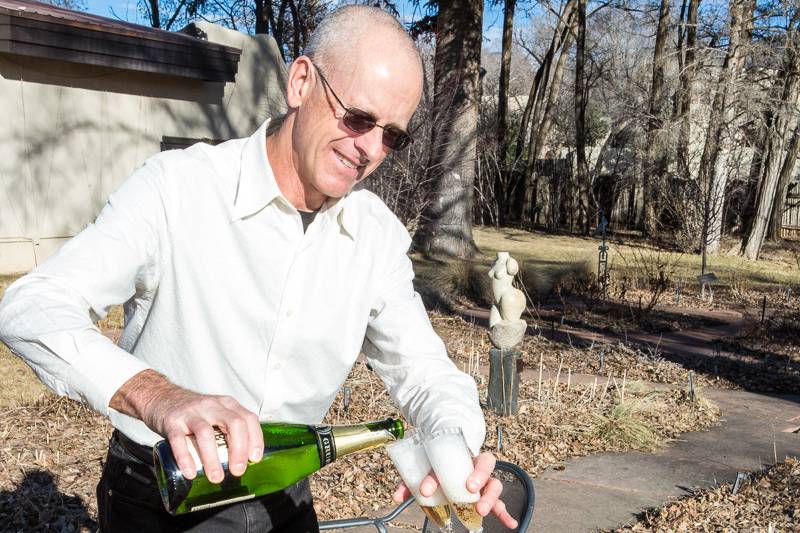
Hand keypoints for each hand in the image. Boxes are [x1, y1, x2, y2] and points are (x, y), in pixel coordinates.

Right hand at [110, 369, 263, 482]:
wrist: (160, 397)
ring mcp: (191, 413)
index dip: (255, 439)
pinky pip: (178, 440)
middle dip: (239, 449)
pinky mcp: (171, 422)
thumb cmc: (193, 412)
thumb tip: (244, 460)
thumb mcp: (215, 413)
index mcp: (226, 404)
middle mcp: (211, 405)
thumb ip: (228, 430)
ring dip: (213, 458)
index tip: (254, 459)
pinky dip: (185, 457)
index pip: (248, 418)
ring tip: (216, 477)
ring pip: (206, 433)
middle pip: (233, 424)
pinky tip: (190, 472)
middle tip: (237, 471)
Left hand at [392, 452, 517, 528]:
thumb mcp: (423, 470)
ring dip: (491, 496)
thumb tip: (396, 497)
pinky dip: (506, 512)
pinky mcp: (487, 495)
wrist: (448, 459)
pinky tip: (510, 523)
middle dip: (479, 477)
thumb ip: (411, 482)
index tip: (429, 489)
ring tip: (482, 509)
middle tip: (469, 489)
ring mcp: (483, 480)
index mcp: (458, 454)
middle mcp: (474, 464)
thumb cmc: (437, 465)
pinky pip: (500, 503)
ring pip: (494, 483)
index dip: (441, 474)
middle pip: (485, 465)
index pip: (452, 459)